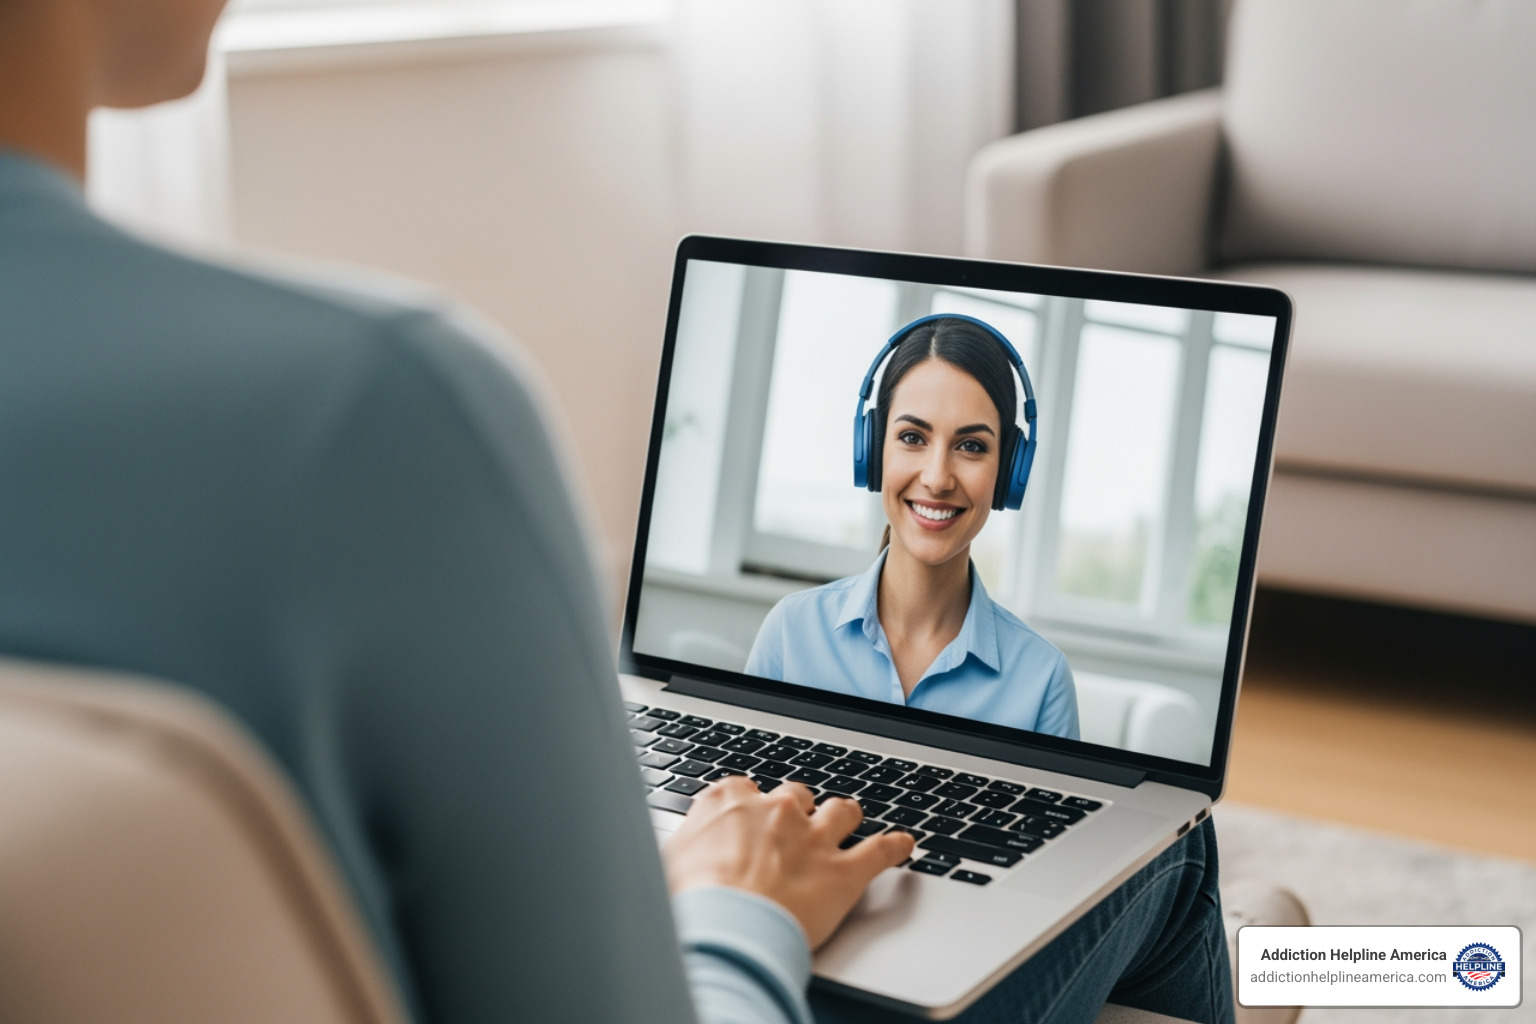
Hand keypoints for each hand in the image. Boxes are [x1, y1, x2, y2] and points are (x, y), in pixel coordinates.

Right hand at [662, 777, 915, 948]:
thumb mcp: (668, 864)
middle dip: (797, 810)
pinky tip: (905, 844)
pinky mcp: (844, 871)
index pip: (743, 789)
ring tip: (849, 825)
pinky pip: (882, 850)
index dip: (748, 807)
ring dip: (845, 818)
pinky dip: (896, 846)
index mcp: (729, 802)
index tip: (747, 820)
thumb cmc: (690, 903)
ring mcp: (813, 836)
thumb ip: (684, 850)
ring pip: (842, 811)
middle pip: (795, 795)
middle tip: (793, 832)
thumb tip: (678, 858)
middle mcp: (775, 809)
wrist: (725, 929)